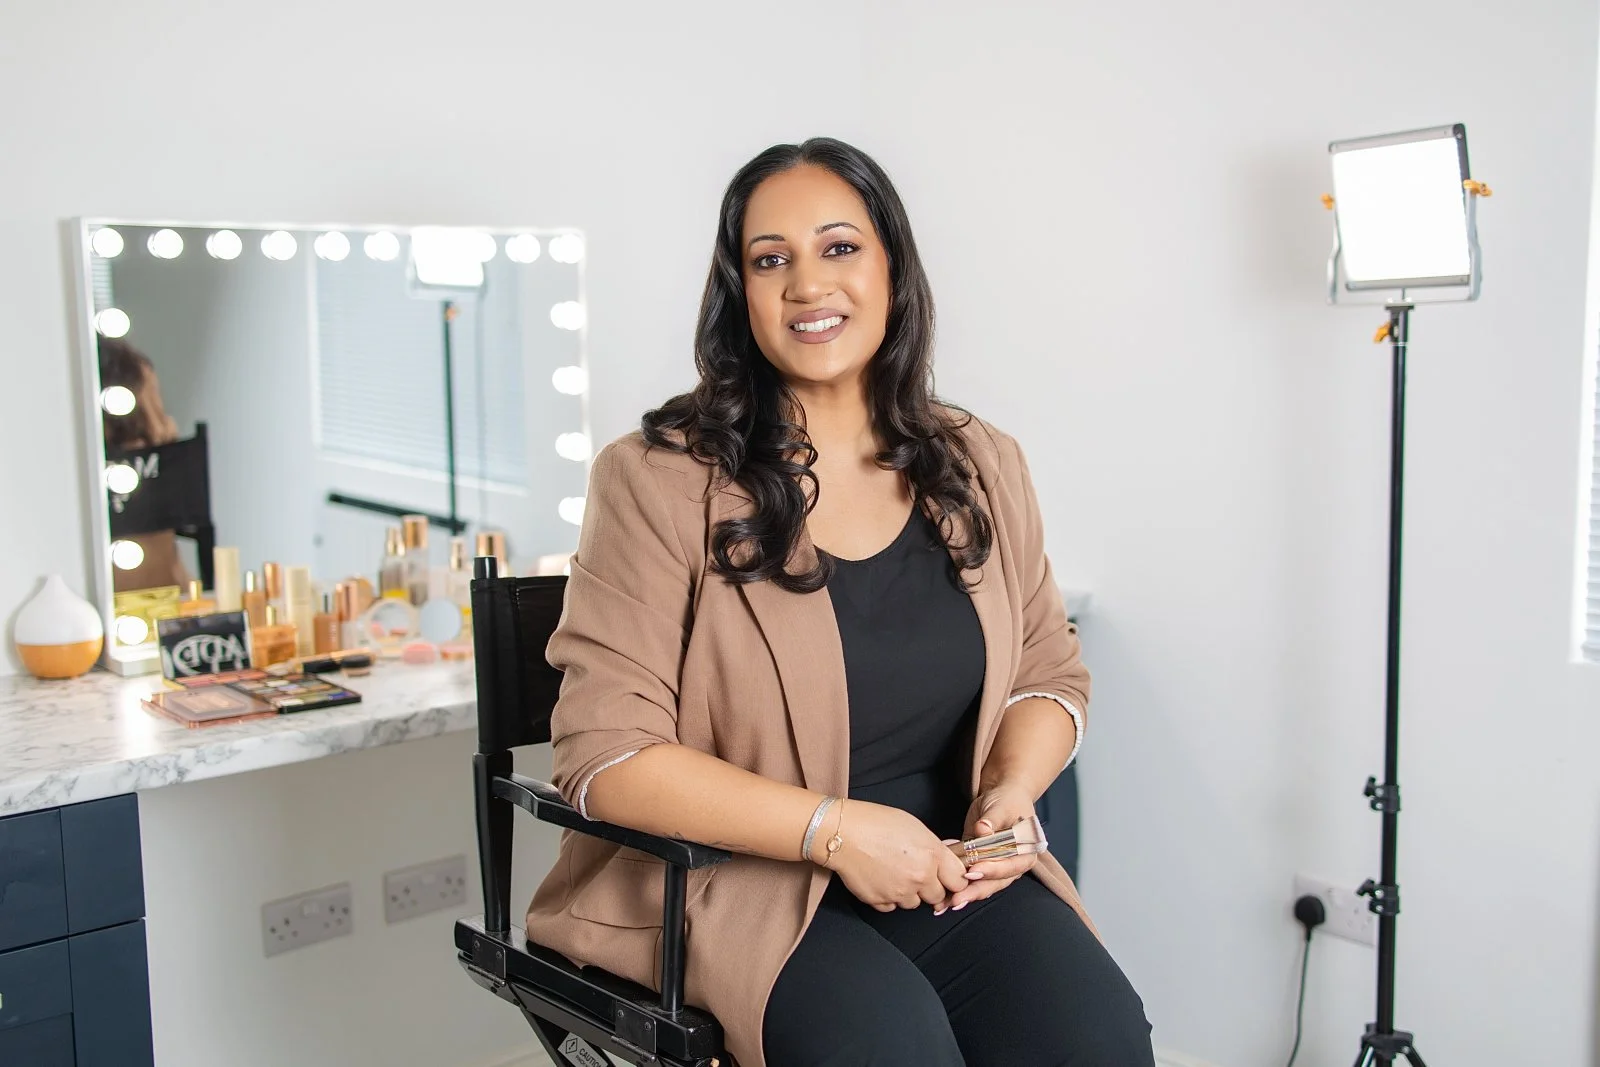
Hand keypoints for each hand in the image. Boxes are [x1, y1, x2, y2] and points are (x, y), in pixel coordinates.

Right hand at [822, 799, 970, 912]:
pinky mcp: (880, 901)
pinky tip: (881, 878)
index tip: (949, 878)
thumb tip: (945, 861)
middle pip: (937, 896)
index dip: (954, 879)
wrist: (841, 832)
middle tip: (917, 872)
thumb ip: (934, 848)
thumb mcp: (915, 826)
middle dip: (930, 887)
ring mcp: (900, 892)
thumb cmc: (875, 822)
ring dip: (909, 892)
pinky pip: (892, 906)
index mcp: (932, 855)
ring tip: (894, 872)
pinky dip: (889, 897)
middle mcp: (920, 877)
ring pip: (914, 903)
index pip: (959, 880)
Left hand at [942, 784, 1040, 912]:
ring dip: (964, 894)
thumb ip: (993, 819)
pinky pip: (970, 878)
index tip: (974, 871)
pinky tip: (943, 893)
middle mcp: (1012, 864)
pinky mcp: (980, 864)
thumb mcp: (1002, 806)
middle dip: (975, 891)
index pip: (1010, 866)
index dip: (992, 870)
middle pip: (995, 883)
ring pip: (982, 885)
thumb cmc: (1008, 801)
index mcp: (1025, 852)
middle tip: (956, 899)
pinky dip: (957, 885)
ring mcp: (996, 867)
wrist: (1002, 797)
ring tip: (946, 903)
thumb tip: (983, 830)